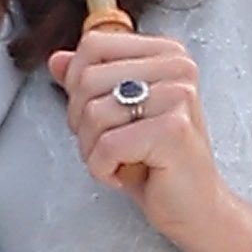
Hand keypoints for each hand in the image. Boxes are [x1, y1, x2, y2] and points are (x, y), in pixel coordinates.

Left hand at [48, 27, 223, 246]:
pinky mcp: (173, 130)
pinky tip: (126, 175)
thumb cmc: (159, 162)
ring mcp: (178, 96)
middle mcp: (177, 67)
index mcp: (166, 53)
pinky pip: (107, 145)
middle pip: (88, 78)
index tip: (100, 115)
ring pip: (93, 113)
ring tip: (121, 160)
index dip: (77, 85)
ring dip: (93, 149)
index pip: (93, 45)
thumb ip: (87, 82)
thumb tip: (56, 60)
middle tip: (111, 145)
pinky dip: (103, 169)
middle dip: (83, 122)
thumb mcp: (117, 115)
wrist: (194, 206)